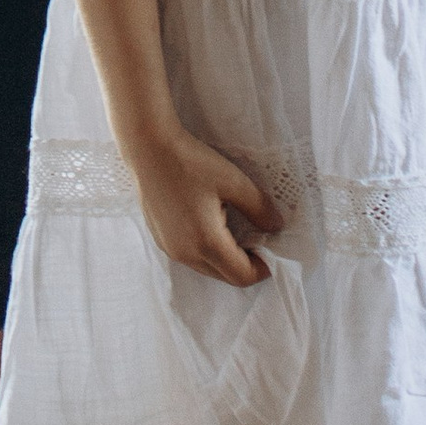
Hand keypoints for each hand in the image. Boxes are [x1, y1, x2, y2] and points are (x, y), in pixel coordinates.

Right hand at [129, 123, 277, 287]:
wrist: (149, 148)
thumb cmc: (192, 162)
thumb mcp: (233, 181)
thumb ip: (259, 208)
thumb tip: (276, 227)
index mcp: (207, 242)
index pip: (242, 276)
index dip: (263, 269)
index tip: (274, 253)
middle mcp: (186, 254)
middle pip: (225, 276)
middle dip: (246, 265)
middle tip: (259, 240)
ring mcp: (170, 249)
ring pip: (207, 268)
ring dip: (226, 258)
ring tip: (234, 228)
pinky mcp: (161, 240)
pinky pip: (191, 256)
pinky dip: (207, 250)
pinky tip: (211, 223)